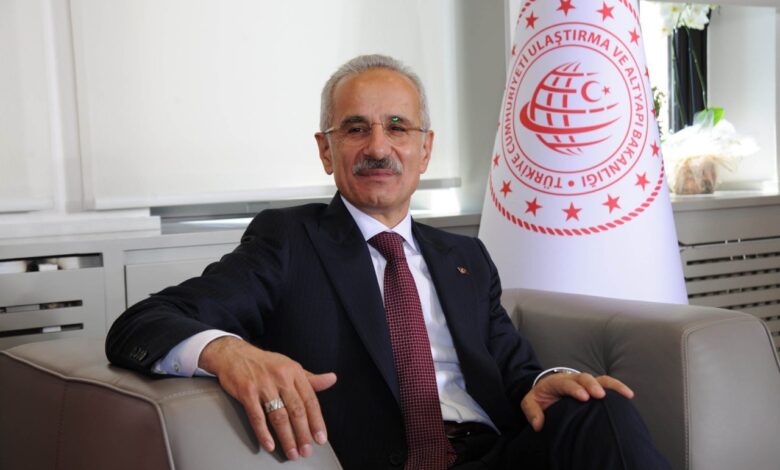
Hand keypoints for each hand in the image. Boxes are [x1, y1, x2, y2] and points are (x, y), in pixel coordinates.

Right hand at [199, 336, 336, 459]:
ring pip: (278, 416)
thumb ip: (311, 378)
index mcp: (294, 371)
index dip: (317, 421)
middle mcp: (281, 377)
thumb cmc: (265, 363)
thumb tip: (332, 379)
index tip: (320, 438)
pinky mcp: (246, 392)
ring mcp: (263, 385)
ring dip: (287, 438)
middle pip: (296, 410)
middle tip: (307, 450)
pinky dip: (263, 433)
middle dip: (303, 434)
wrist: (235, 354)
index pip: (310, 400)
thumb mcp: (290, 366)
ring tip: (292, 452)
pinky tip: (270, 445)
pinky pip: (257, 416)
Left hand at [520, 372, 632, 431]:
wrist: (546, 388)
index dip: (575, 389)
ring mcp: (585, 382)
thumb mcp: (530, 402)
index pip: (566, 383)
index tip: (583, 397)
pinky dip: (617, 388)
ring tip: (626, 394)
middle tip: (600, 395)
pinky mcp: (594, 386)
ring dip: (612, 385)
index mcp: (557, 382)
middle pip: (584, 378)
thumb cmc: (541, 397)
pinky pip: (607, 384)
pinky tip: (628, 395)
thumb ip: (532, 411)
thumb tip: (539, 425)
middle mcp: (573, 379)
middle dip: (593, 385)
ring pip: (600, 379)